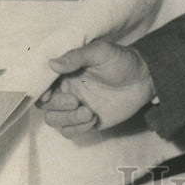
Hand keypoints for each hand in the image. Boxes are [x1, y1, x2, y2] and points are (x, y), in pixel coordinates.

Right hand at [37, 40, 154, 137]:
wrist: (144, 79)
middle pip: (45, 105)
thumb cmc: (122, 61)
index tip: (50, 94)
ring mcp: (74, 107)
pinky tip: (92, 120)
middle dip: (57, 106)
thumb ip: (77, 57)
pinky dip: (76, 129)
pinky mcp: (85, 121)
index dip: (41, 91)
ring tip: (89, 112)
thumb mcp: (101, 52)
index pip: (42, 83)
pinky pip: (69, 131)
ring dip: (67, 119)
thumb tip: (52, 63)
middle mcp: (66, 89)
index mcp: (65, 72)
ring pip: (54, 120)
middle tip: (77, 101)